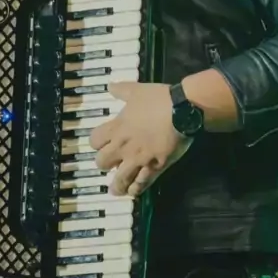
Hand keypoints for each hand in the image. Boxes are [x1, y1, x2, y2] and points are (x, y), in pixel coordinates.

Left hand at [89, 82, 193, 196]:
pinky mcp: (155, 168)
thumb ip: (122, 90)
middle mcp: (123, 146)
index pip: (94, 141)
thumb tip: (110, 86)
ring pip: (119, 179)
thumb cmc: (159, 99)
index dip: (96, 144)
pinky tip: (134, 192)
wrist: (182, 110)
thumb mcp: (137, 90)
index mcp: (117, 127)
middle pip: (102, 163)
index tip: (100, 145)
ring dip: (117, 185)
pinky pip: (142, 184)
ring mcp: (138, 159)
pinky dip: (136, 189)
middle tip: (109, 165)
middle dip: (104, 164)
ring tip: (116, 190)